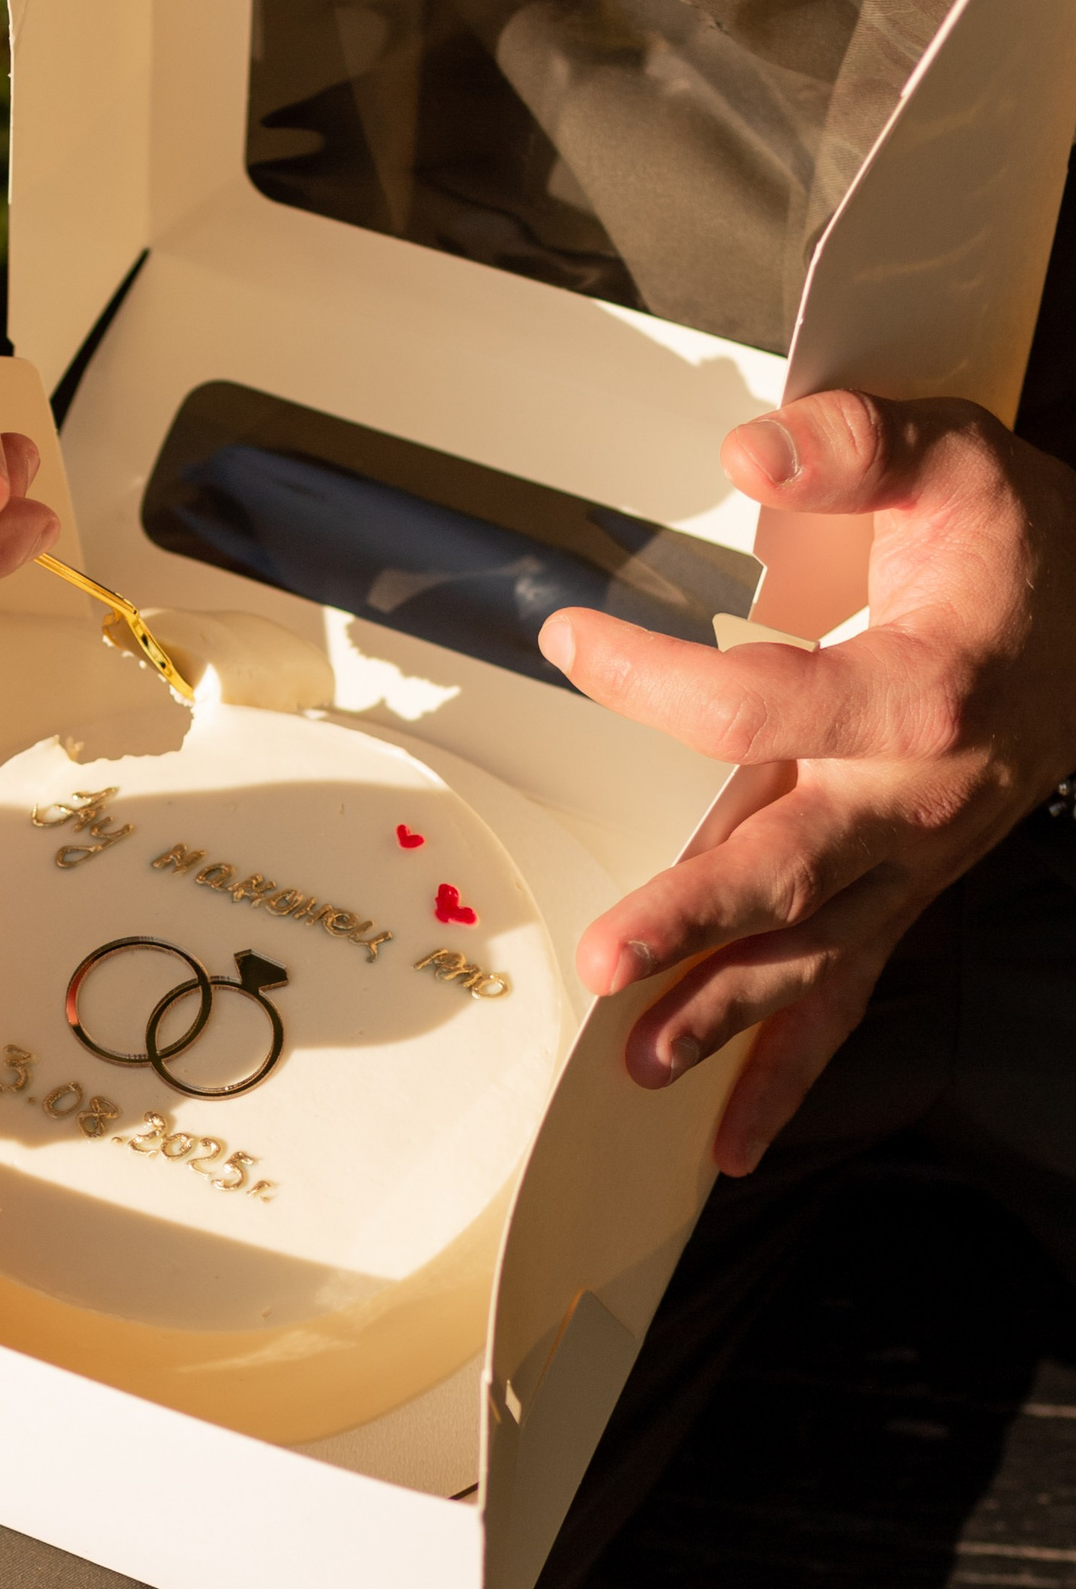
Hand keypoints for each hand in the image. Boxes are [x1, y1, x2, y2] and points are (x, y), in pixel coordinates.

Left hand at [538, 392, 1075, 1174]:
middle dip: (700, 920)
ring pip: (814, 953)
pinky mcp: (900, 893)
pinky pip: (844, 993)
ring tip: (637, 1067)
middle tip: (612, 960)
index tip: (567, 638)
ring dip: (726, 1015)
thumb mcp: (953, 453)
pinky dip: (787, 1072)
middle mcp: (919, 796)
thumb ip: (854, 447)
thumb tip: (752, 454)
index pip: (761, 700)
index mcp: (924, 690)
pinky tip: (725, 1142)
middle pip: (795, 866)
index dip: (652, 676)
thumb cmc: (1021, 543)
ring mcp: (912, 861)